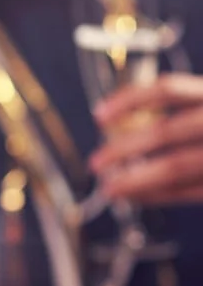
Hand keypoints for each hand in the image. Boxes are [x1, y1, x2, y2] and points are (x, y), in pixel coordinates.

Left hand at [90, 73, 202, 204]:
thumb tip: (124, 124)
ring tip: (110, 188)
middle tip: (95, 162)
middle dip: (124, 148)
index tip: (99, 115)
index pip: (168, 89)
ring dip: (137, 179)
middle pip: (165, 132)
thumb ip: (189, 105)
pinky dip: (161, 194)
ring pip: (176, 166)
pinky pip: (190, 191)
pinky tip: (138, 196)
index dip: (129, 100)